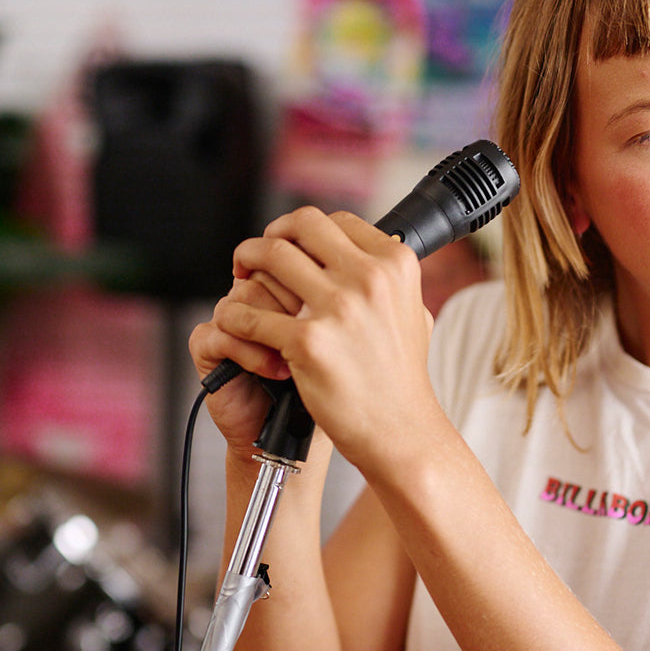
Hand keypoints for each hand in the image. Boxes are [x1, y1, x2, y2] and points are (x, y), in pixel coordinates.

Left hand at [206, 206, 436, 475]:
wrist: (401, 429)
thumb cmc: (402, 376)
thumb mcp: (414, 312)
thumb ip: (390, 280)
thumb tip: (372, 251)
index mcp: (395, 264)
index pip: (336, 221)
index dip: (304, 231)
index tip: (291, 246)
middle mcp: (369, 278)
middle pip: (300, 226)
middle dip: (270, 236)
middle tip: (257, 257)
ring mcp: (338, 308)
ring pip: (269, 257)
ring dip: (245, 263)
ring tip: (241, 281)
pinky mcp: (308, 343)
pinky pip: (250, 312)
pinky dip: (235, 315)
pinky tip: (238, 325)